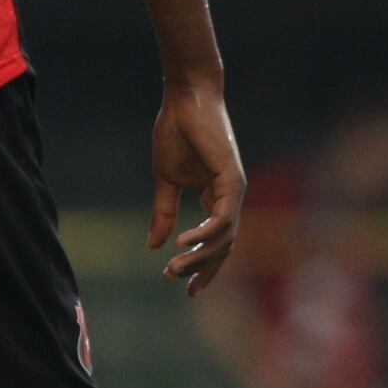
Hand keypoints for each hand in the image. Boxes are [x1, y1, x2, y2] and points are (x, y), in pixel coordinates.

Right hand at [150, 77, 244, 294]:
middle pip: (223, 247)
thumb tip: (154, 245)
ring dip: (199, 256)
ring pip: (224, 238)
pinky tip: (183, 242)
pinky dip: (204, 233)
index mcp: (214, 197)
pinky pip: (222, 218)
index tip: (183, 287)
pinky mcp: (232, 180)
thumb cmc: (175, 132)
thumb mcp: (165, 179)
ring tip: (174, 267)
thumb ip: (163, 212)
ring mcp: (233, 190)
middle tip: (176, 281)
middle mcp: (229, 197)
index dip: (201, 266)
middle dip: (202, 269)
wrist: (185, 100)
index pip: (214, 241)